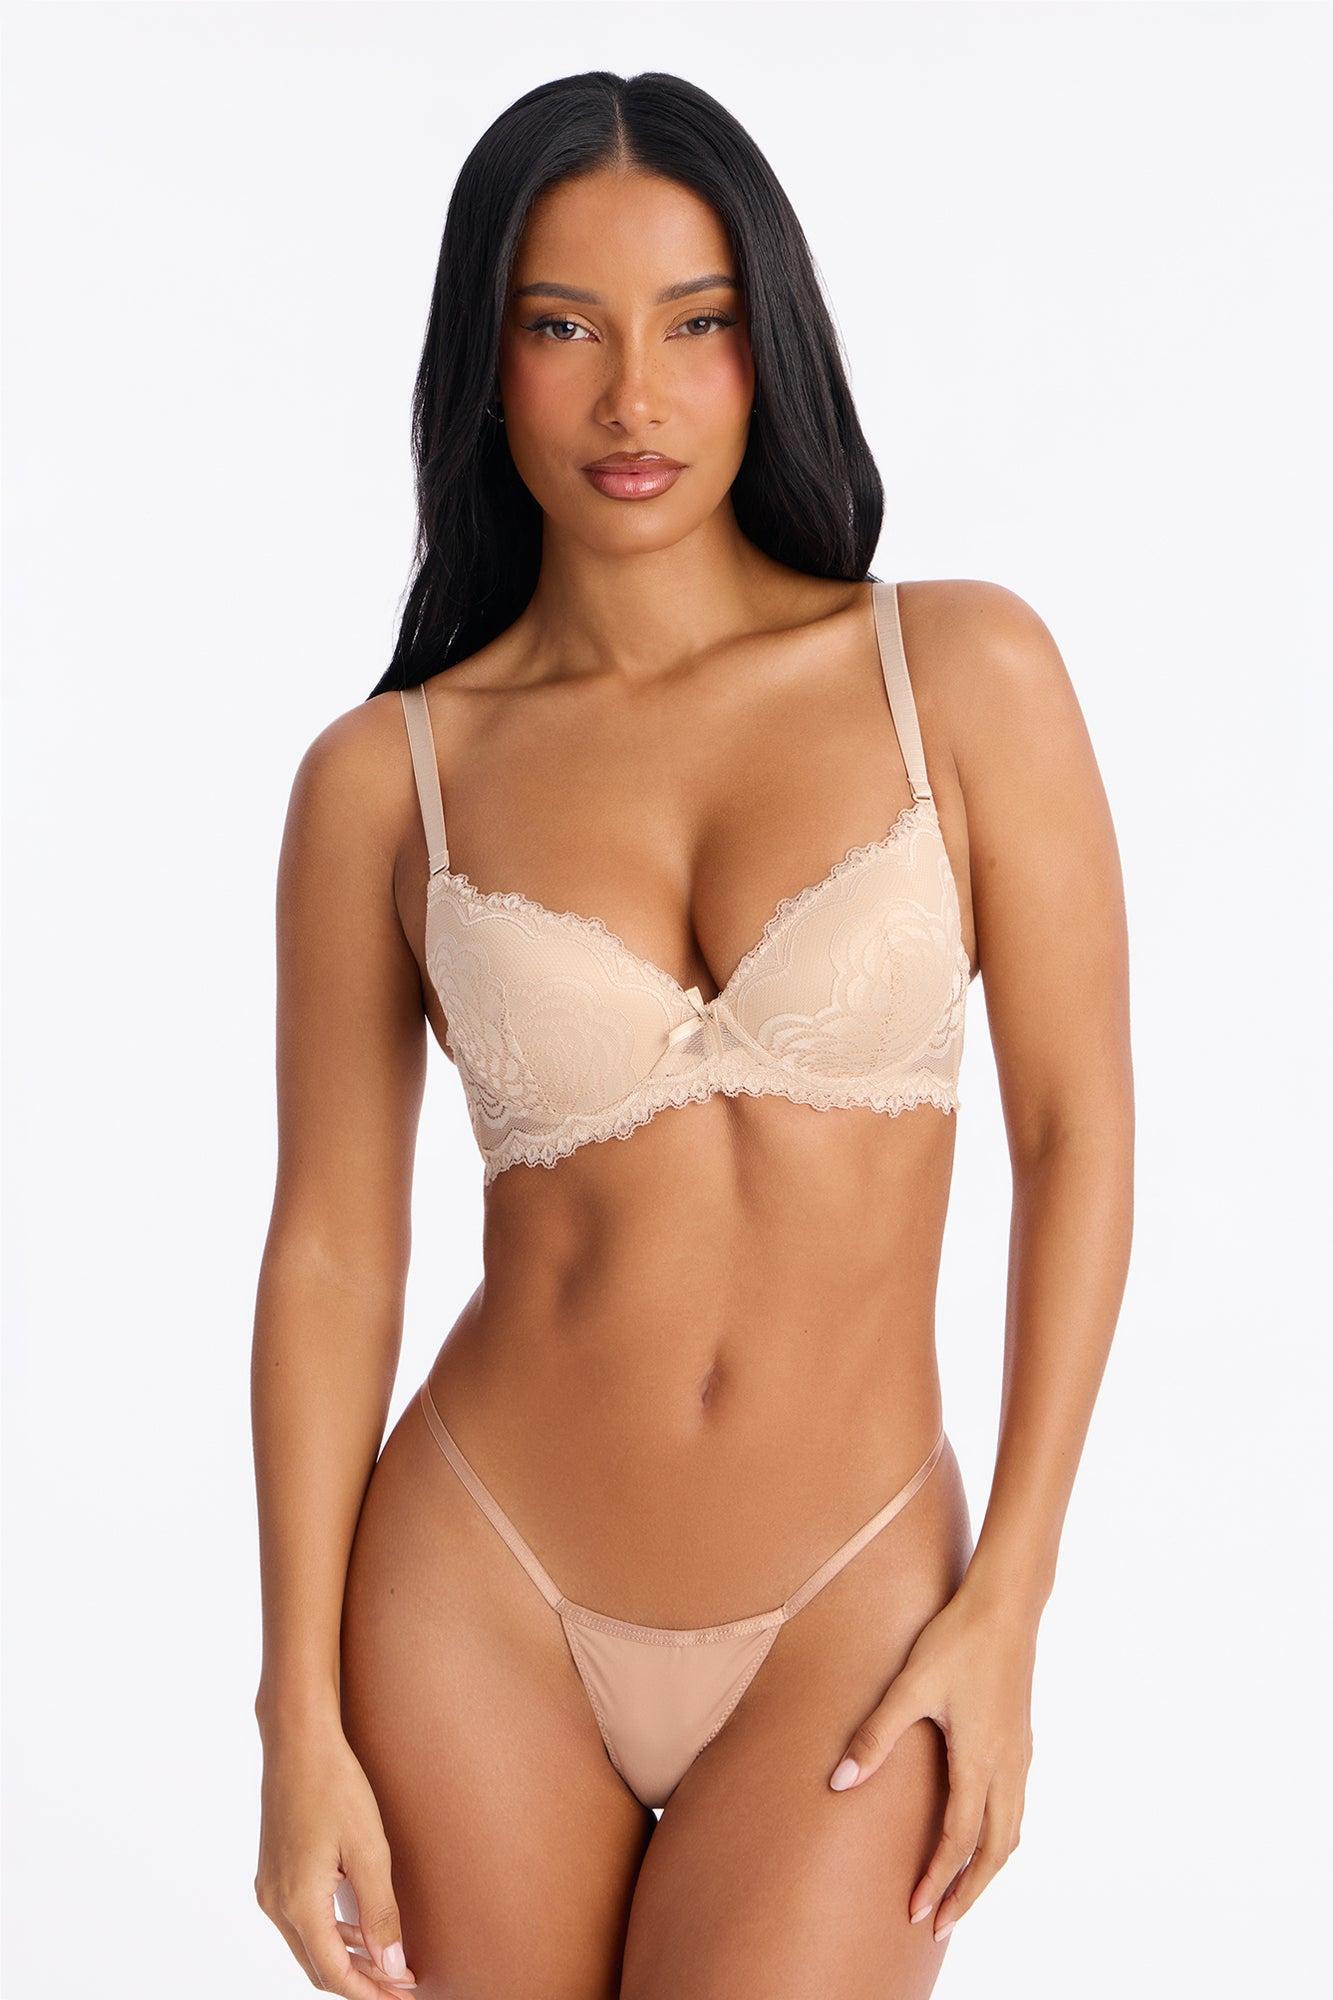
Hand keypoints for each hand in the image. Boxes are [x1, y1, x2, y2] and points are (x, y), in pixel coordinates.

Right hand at [255, 1720, 417, 1995]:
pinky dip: (331, 1934)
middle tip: (400, 1988)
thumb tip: (392, 1966)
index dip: (370, 1992)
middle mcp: (276, 1904)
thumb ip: (380, 1914)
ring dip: (346, 1960)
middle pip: (318, 1966)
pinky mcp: (273, 1873)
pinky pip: (301, 1922)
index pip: (334, 1973)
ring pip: (309, 1946)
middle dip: (360, 1983)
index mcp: (299, 1904)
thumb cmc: (335, 1786)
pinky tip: (359, 1930)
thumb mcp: (369, 1850)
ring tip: (388, 1966)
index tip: (404, 1995)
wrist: (298, 1742)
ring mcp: (270, 1889)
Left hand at [828, 1581, 1036, 1942]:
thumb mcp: (910, 1685)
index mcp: (978, 1760)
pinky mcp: (1022, 1740)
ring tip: (961, 1893)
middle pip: (995, 1851)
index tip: (915, 1912)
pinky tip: (983, 1835)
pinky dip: (1001, 1838)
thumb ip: (875, 1735)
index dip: (937, 1880)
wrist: (1006, 1605)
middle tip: (940, 1924)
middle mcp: (1007, 1766)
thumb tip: (839, 1782)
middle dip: (968, 1892)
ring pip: (1012, 1832)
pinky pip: (1017, 1808)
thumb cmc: (956, 1640)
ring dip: (988, 1869)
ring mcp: (1020, 1754)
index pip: (958, 1840)